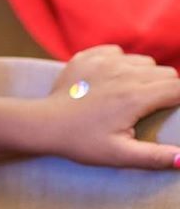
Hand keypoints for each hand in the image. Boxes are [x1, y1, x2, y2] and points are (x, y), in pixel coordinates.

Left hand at [42, 46, 179, 167]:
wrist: (42, 123)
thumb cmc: (81, 141)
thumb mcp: (119, 155)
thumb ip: (156, 157)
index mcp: (135, 97)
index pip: (178, 88)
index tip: (173, 112)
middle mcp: (122, 73)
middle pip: (165, 72)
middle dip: (166, 89)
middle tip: (150, 108)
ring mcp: (103, 61)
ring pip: (143, 60)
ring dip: (144, 75)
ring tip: (131, 95)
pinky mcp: (86, 56)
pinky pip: (117, 51)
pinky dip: (120, 63)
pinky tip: (110, 80)